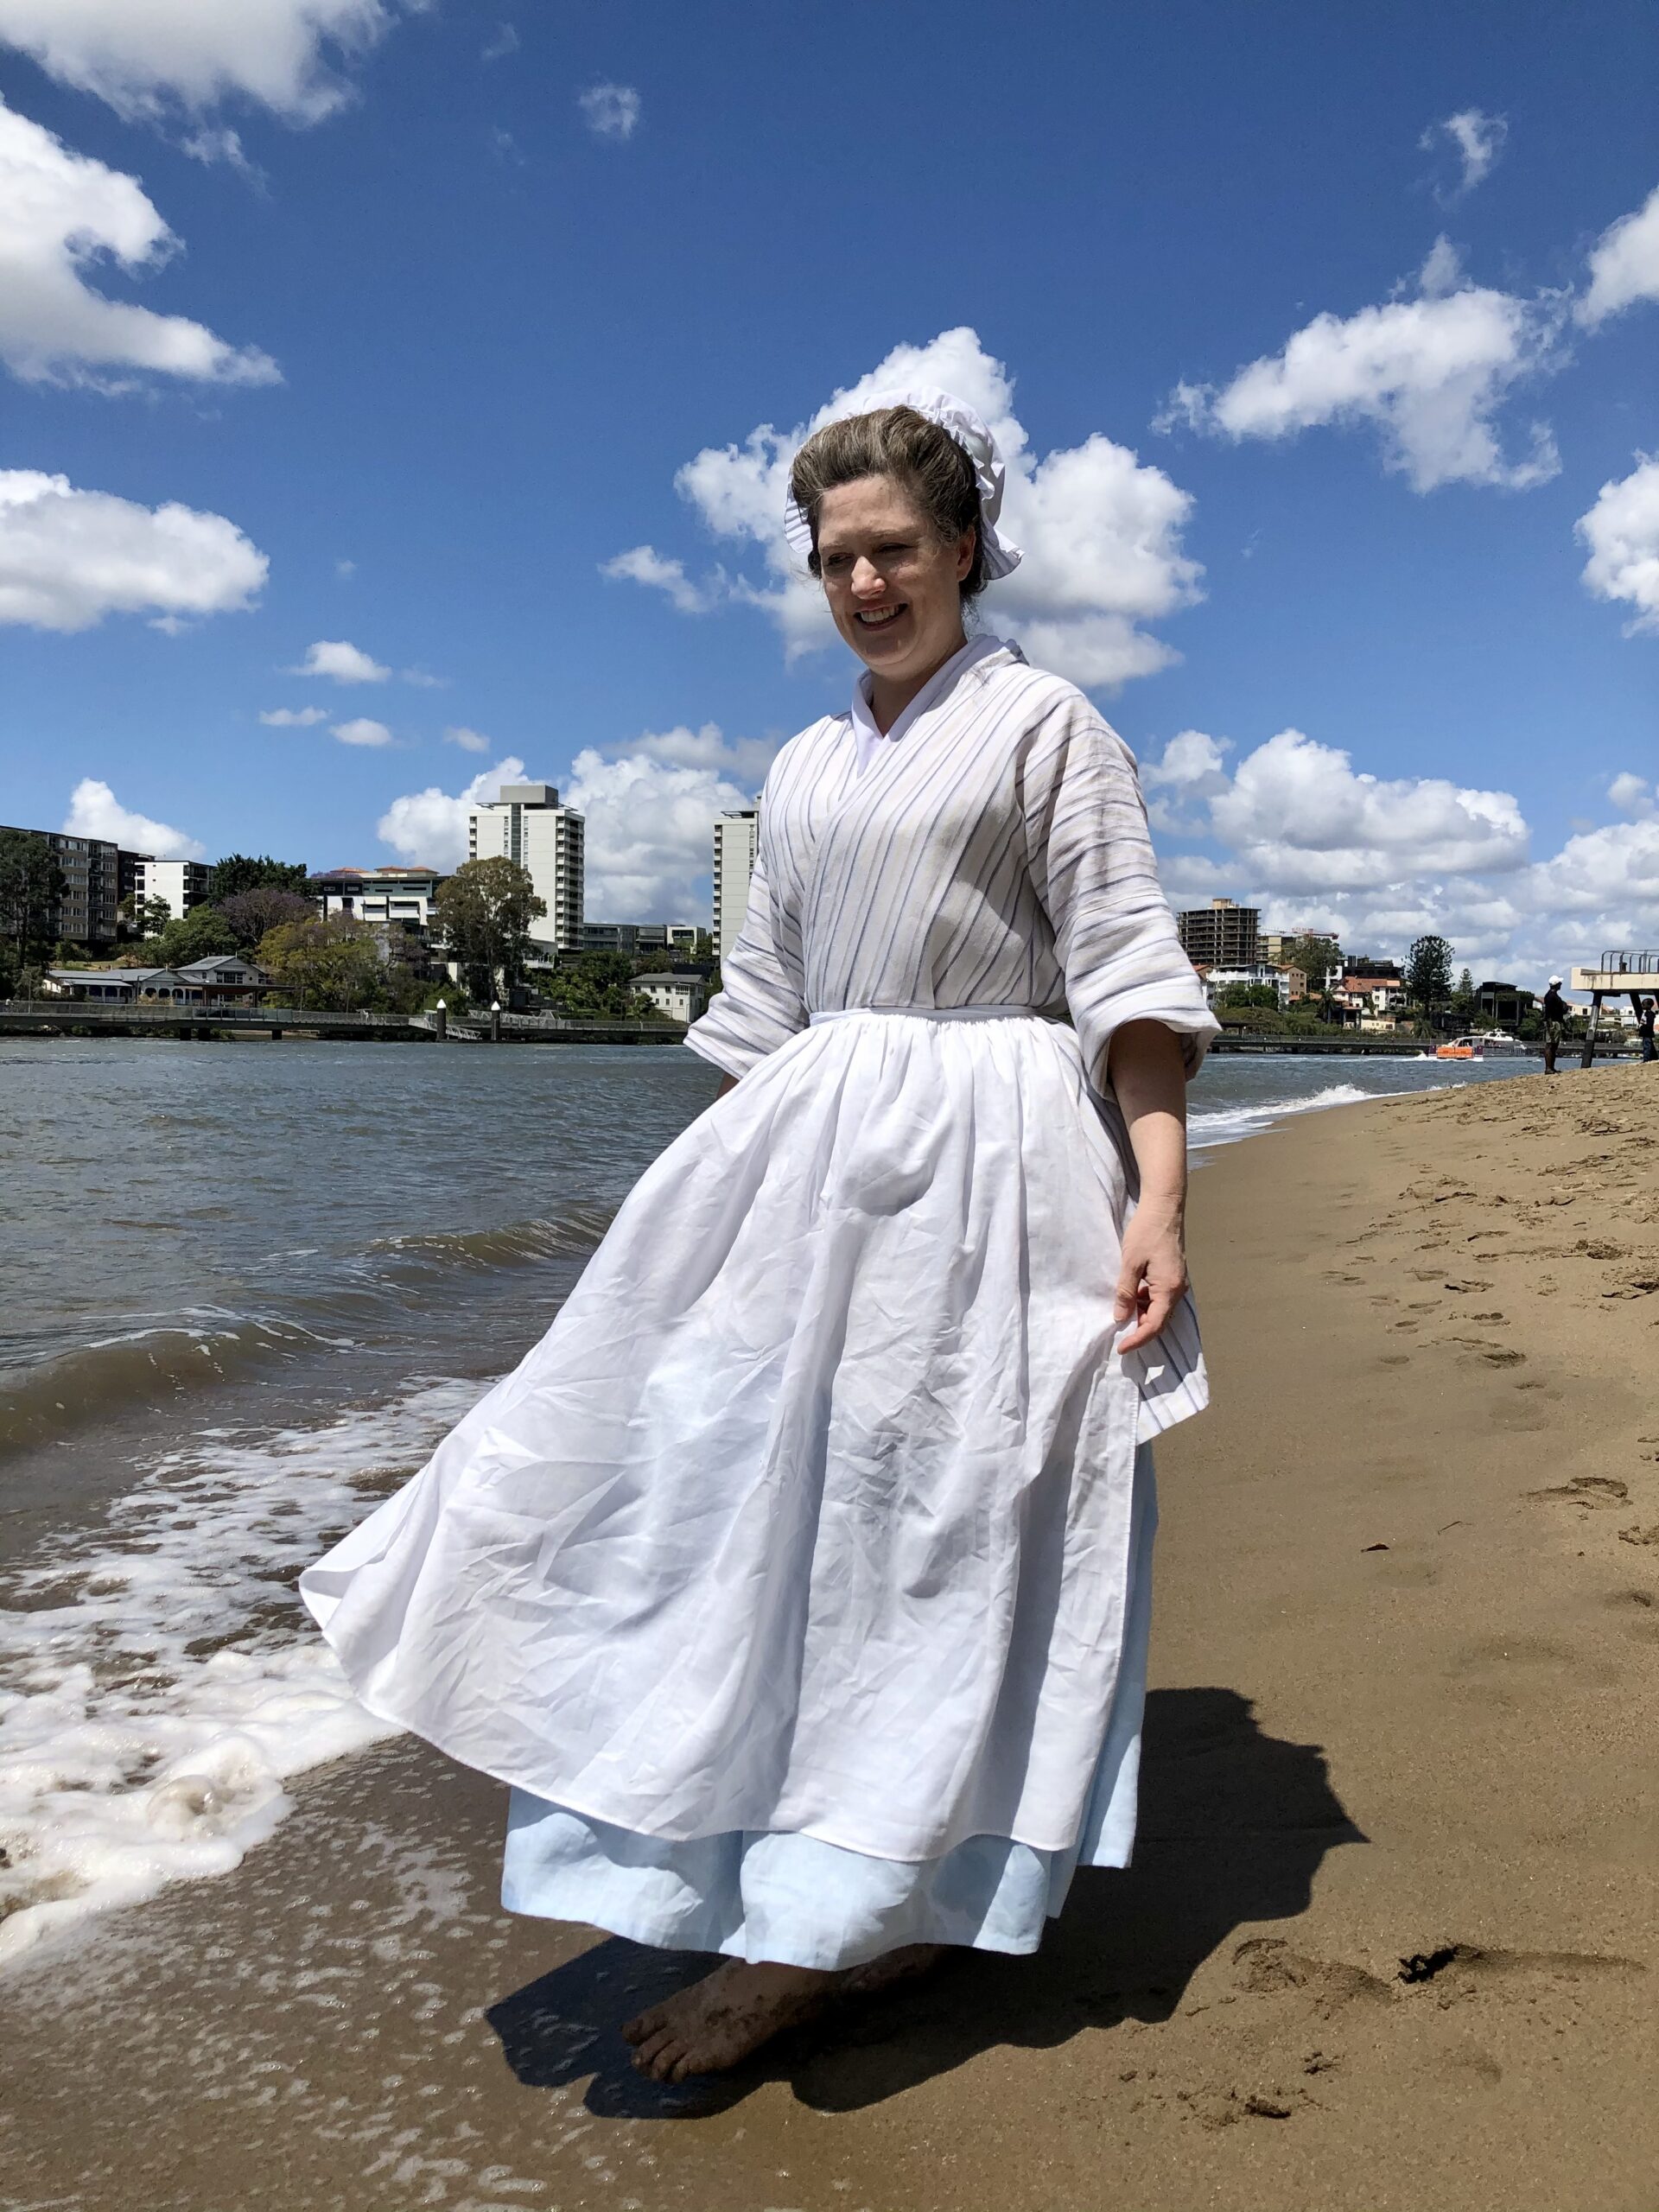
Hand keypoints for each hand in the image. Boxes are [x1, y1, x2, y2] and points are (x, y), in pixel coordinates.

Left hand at [1114, 1206, 1187, 1353]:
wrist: (1164, 1207)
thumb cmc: (1146, 1231)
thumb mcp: (1130, 1262)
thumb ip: (1126, 1292)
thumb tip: (1120, 1317)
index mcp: (1168, 1288)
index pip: (1154, 1325)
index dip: (1137, 1340)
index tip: (1121, 1348)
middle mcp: (1178, 1289)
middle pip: (1160, 1321)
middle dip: (1141, 1332)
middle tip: (1120, 1338)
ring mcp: (1177, 1282)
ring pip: (1160, 1310)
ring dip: (1143, 1317)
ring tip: (1122, 1316)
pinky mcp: (1173, 1275)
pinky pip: (1161, 1298)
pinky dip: (1146, 1304)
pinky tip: (1132, 1298)